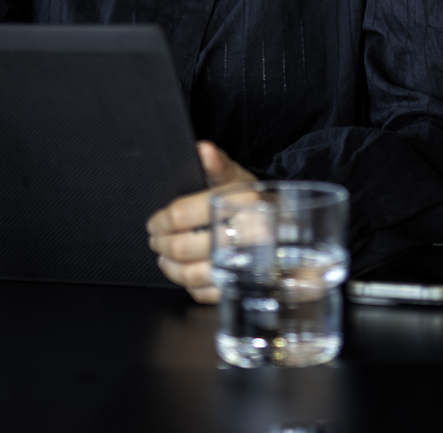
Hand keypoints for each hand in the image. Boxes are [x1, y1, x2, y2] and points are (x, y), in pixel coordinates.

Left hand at [145, 141, 257, 302]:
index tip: (154, 222)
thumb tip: (202, 149)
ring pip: (193, 274)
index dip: (161, 220)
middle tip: (156, 240)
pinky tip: (187, 273)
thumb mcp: (240, 178)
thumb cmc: (258, 203)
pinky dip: (191, 286)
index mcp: (243, 201)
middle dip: (162, 244)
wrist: (287, 229)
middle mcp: (248, 233)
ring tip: (166, 258)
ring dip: (171, 268)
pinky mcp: (246, 285)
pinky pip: (208, 293)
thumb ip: (218, 165)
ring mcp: (248, 263)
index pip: (183, 214)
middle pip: (184, 246)